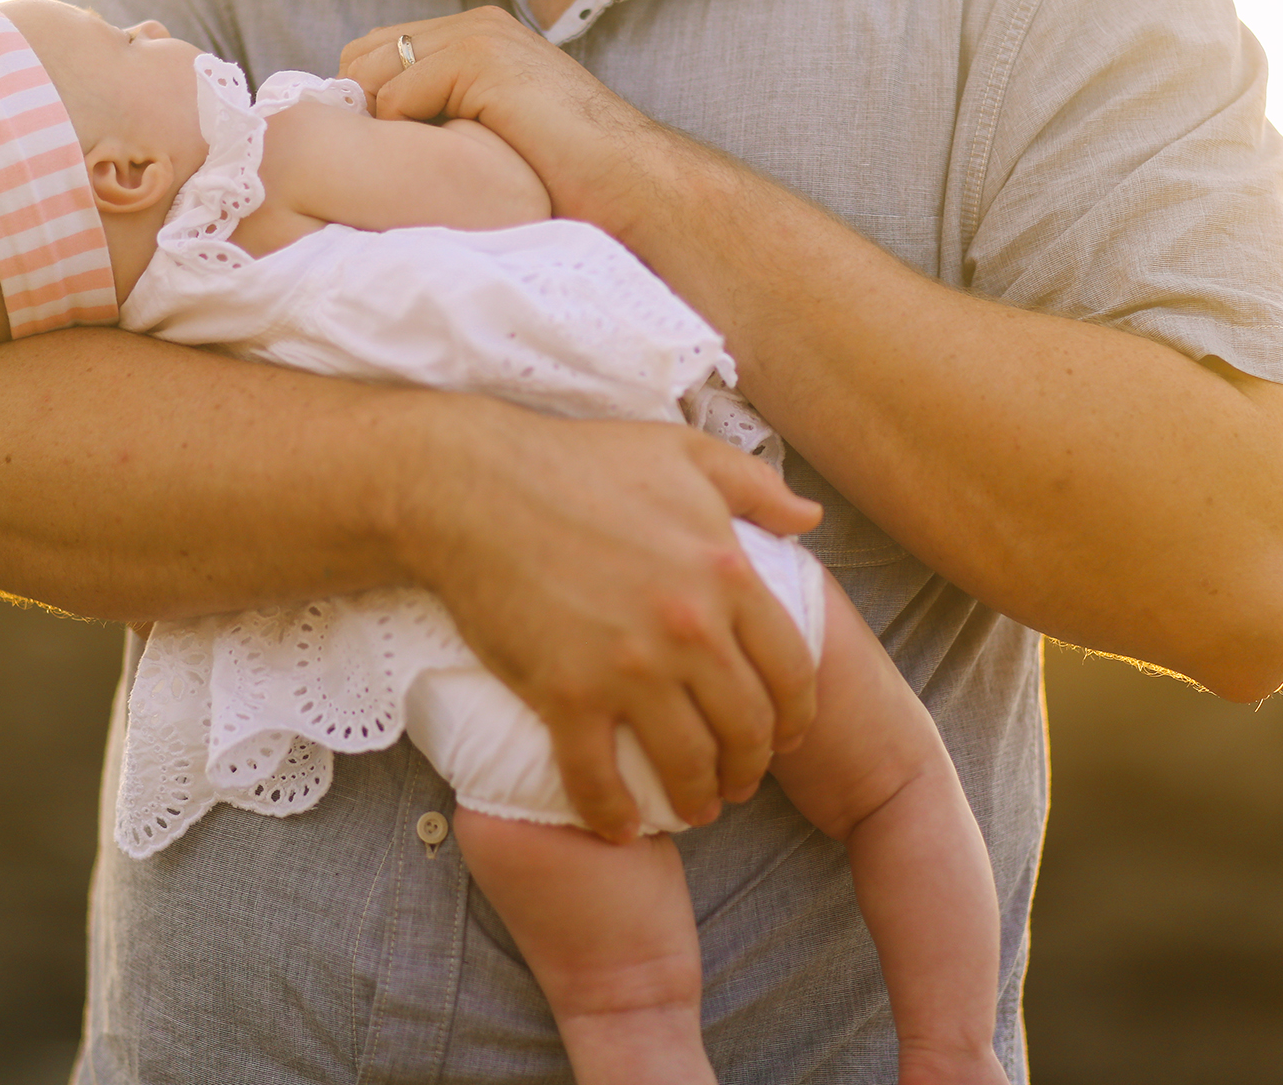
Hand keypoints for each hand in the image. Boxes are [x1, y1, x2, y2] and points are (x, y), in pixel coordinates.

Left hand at [339, 8, 667, 234]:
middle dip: (364, 111)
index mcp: (478, 37)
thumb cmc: (568, 181)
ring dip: (384, 129)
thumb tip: (376, 133)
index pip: (377, 52)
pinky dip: (408, 137)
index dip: (369, 105)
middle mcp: (475, 25)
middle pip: (362, 55)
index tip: (387, 156)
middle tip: (394, 166)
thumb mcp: (494, 138)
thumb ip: (446, 117)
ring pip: (372, 73)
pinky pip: (397, 95)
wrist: (629, 184)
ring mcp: (478, 36)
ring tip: (421, 170)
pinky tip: (448, 167)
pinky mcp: (480, 59)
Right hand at [396, 398, 821, 841]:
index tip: (785, 737)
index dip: (795, 716)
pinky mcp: (565, 694)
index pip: (790, 669)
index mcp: (726, 571)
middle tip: (738, 781)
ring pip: (687, 762)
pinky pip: (598, 778)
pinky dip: (613, 815)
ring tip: (694, 809)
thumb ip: (756, 486)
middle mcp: (690, 628)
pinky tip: (618, 829)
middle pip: (745, 726)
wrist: (472, 486)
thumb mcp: (682, 453)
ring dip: (698, 798)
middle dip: (749, 765)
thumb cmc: (575, 462)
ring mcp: (629, 667)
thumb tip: (810, 517)